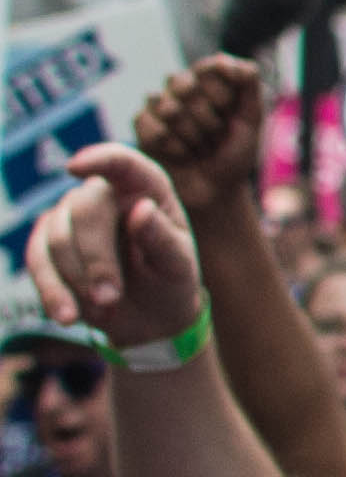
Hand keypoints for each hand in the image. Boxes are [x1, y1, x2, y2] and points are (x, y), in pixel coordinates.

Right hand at [27, 146, 207, 349]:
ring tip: (105, 308)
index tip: (75, 168)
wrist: (150, 316)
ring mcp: (70, 217)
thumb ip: (162, 240)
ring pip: (56, 238)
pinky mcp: (47, 244)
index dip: (99, 159)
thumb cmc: (170, 280)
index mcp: (145, 190)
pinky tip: (67, 316)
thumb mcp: (178, 266)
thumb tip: (141, 210)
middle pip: (83, 212)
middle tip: (111, 298)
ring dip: (77, 280)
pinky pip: (37, 261)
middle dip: (95, 259)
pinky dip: (52, 290)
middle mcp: (104, 195)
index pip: (123, 163)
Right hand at [137, 56, 269, 216]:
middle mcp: (181, 86)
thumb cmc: (235, 153)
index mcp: (208, 80)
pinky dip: (175, 148)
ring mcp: (159, 104)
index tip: (230, 113)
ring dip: (194, 137)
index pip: (209, 67)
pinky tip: (182, 154)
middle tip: (216, 137)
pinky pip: (154, 129)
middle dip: (209, 120)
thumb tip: (225, 59)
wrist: (216, 188)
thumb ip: (249, 83)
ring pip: (170, 109)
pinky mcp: (142, 124)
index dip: (221, 94)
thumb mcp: (252, 118)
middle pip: (187, 88)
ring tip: (201, 147)